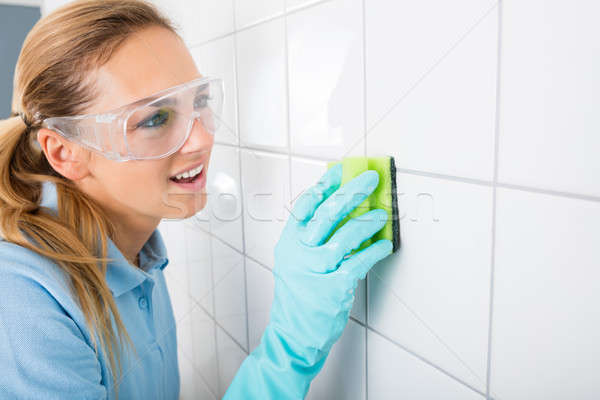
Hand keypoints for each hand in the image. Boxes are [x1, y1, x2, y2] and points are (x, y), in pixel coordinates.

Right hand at [268, 163, 392, 362]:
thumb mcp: (295, 263)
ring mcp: (315, 270)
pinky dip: (374, 251)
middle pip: (327, 213)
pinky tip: (384, 244)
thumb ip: (311, 239)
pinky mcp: (332, 288)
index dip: (325, 185)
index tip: (341, 171)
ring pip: (345, 235)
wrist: (294, 334)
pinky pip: (359, 262)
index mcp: (289, 243)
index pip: (305, 205)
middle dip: (352, 192)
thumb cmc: (299, 297)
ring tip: (382, 214)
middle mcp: (299, 253)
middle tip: (370, 180)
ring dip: (367, 221)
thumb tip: (342, 211)